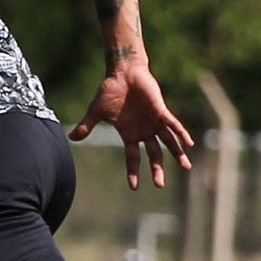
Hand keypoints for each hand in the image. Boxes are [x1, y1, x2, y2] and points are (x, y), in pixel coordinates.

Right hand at [75, 51, 194, 187]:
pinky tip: (189, 143)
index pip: (132, 157)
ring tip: (186, 166)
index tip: (134, 187)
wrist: (122, 73)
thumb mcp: (96, 111)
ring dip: (177, 153)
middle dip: (157, 169)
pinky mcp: (161, 110)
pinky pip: (173, 124)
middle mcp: (144, 131)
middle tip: (159, 185)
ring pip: (168, 141)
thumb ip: (87, 126)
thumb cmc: (110, 91)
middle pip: (154, 154)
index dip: (133, 171)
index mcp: (129, 134)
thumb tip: (71, 138)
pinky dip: (181, 133)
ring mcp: (154, 121)